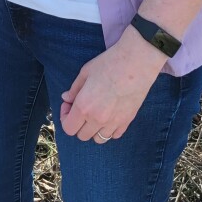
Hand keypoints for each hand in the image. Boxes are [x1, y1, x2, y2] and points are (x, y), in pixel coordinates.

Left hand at [60, 26, 166, 140]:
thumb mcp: (86, 72)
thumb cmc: (109, 63)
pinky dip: (109, 129)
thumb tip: (66, 99)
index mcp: (84, 106)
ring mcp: (114, 122)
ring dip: (93, 129)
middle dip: (78, 123)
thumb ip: (74, 89)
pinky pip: (114, 135)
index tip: (69, 105)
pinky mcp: (127, 121)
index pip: (68, 128)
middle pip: (82, 136)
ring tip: (96, 113)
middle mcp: (98, 119)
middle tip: (81, 107)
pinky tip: (109, 115)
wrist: (137, 62)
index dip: (65, 117)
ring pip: (98, 139)